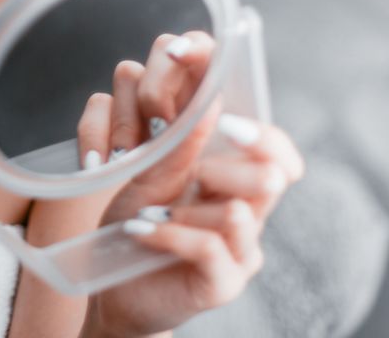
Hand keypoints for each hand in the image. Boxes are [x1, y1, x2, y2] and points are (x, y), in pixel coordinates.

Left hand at [77, 32, 305, 337]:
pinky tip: (140, 231)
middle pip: (275, 174)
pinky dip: (168, 234)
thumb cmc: (136, 221)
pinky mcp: (224, 284)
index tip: (221, 107)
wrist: (113, 287)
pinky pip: (209, 249)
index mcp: (235, 175)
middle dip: (227, 162)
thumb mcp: (145, 171)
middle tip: (192, 168)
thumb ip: (172, 135)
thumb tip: (208, 102)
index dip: (259, 126)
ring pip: (240, 212)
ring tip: (152, 210)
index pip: (274, 144)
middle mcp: (249, 210)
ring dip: (188, 206)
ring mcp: (241, 250)